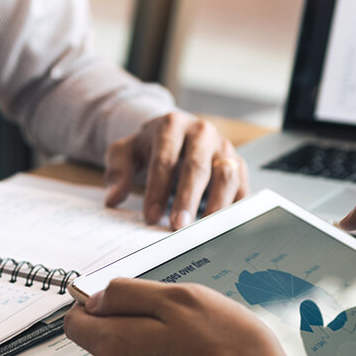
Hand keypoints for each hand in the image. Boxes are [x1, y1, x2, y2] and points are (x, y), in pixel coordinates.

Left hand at [63, 279, 293, 355]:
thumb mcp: (183, 299)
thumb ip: (130, 293)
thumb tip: (98, 298)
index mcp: (116, 346)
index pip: (77, 323)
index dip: (95, 306)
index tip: (117, 301)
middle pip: (109, 346)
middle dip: (136, 330)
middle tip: (179, 325)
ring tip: (200, 353)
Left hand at [104, 113, 247, 230]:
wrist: (176, 134)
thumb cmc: (151, 147)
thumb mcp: (126, 152)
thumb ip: (117, 172)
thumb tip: (113, 199)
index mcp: (172, 125)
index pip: (165, 159)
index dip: (158, 190)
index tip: (151, 216)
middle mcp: (202, 132)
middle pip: (197, 167)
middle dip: (187, 199)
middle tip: (177, 227)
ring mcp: (224, 147)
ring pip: (226, 174)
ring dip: (216, 204)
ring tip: (204, 229)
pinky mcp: (239, 164)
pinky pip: (242, 186)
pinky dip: (234, 207)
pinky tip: (223, 226)